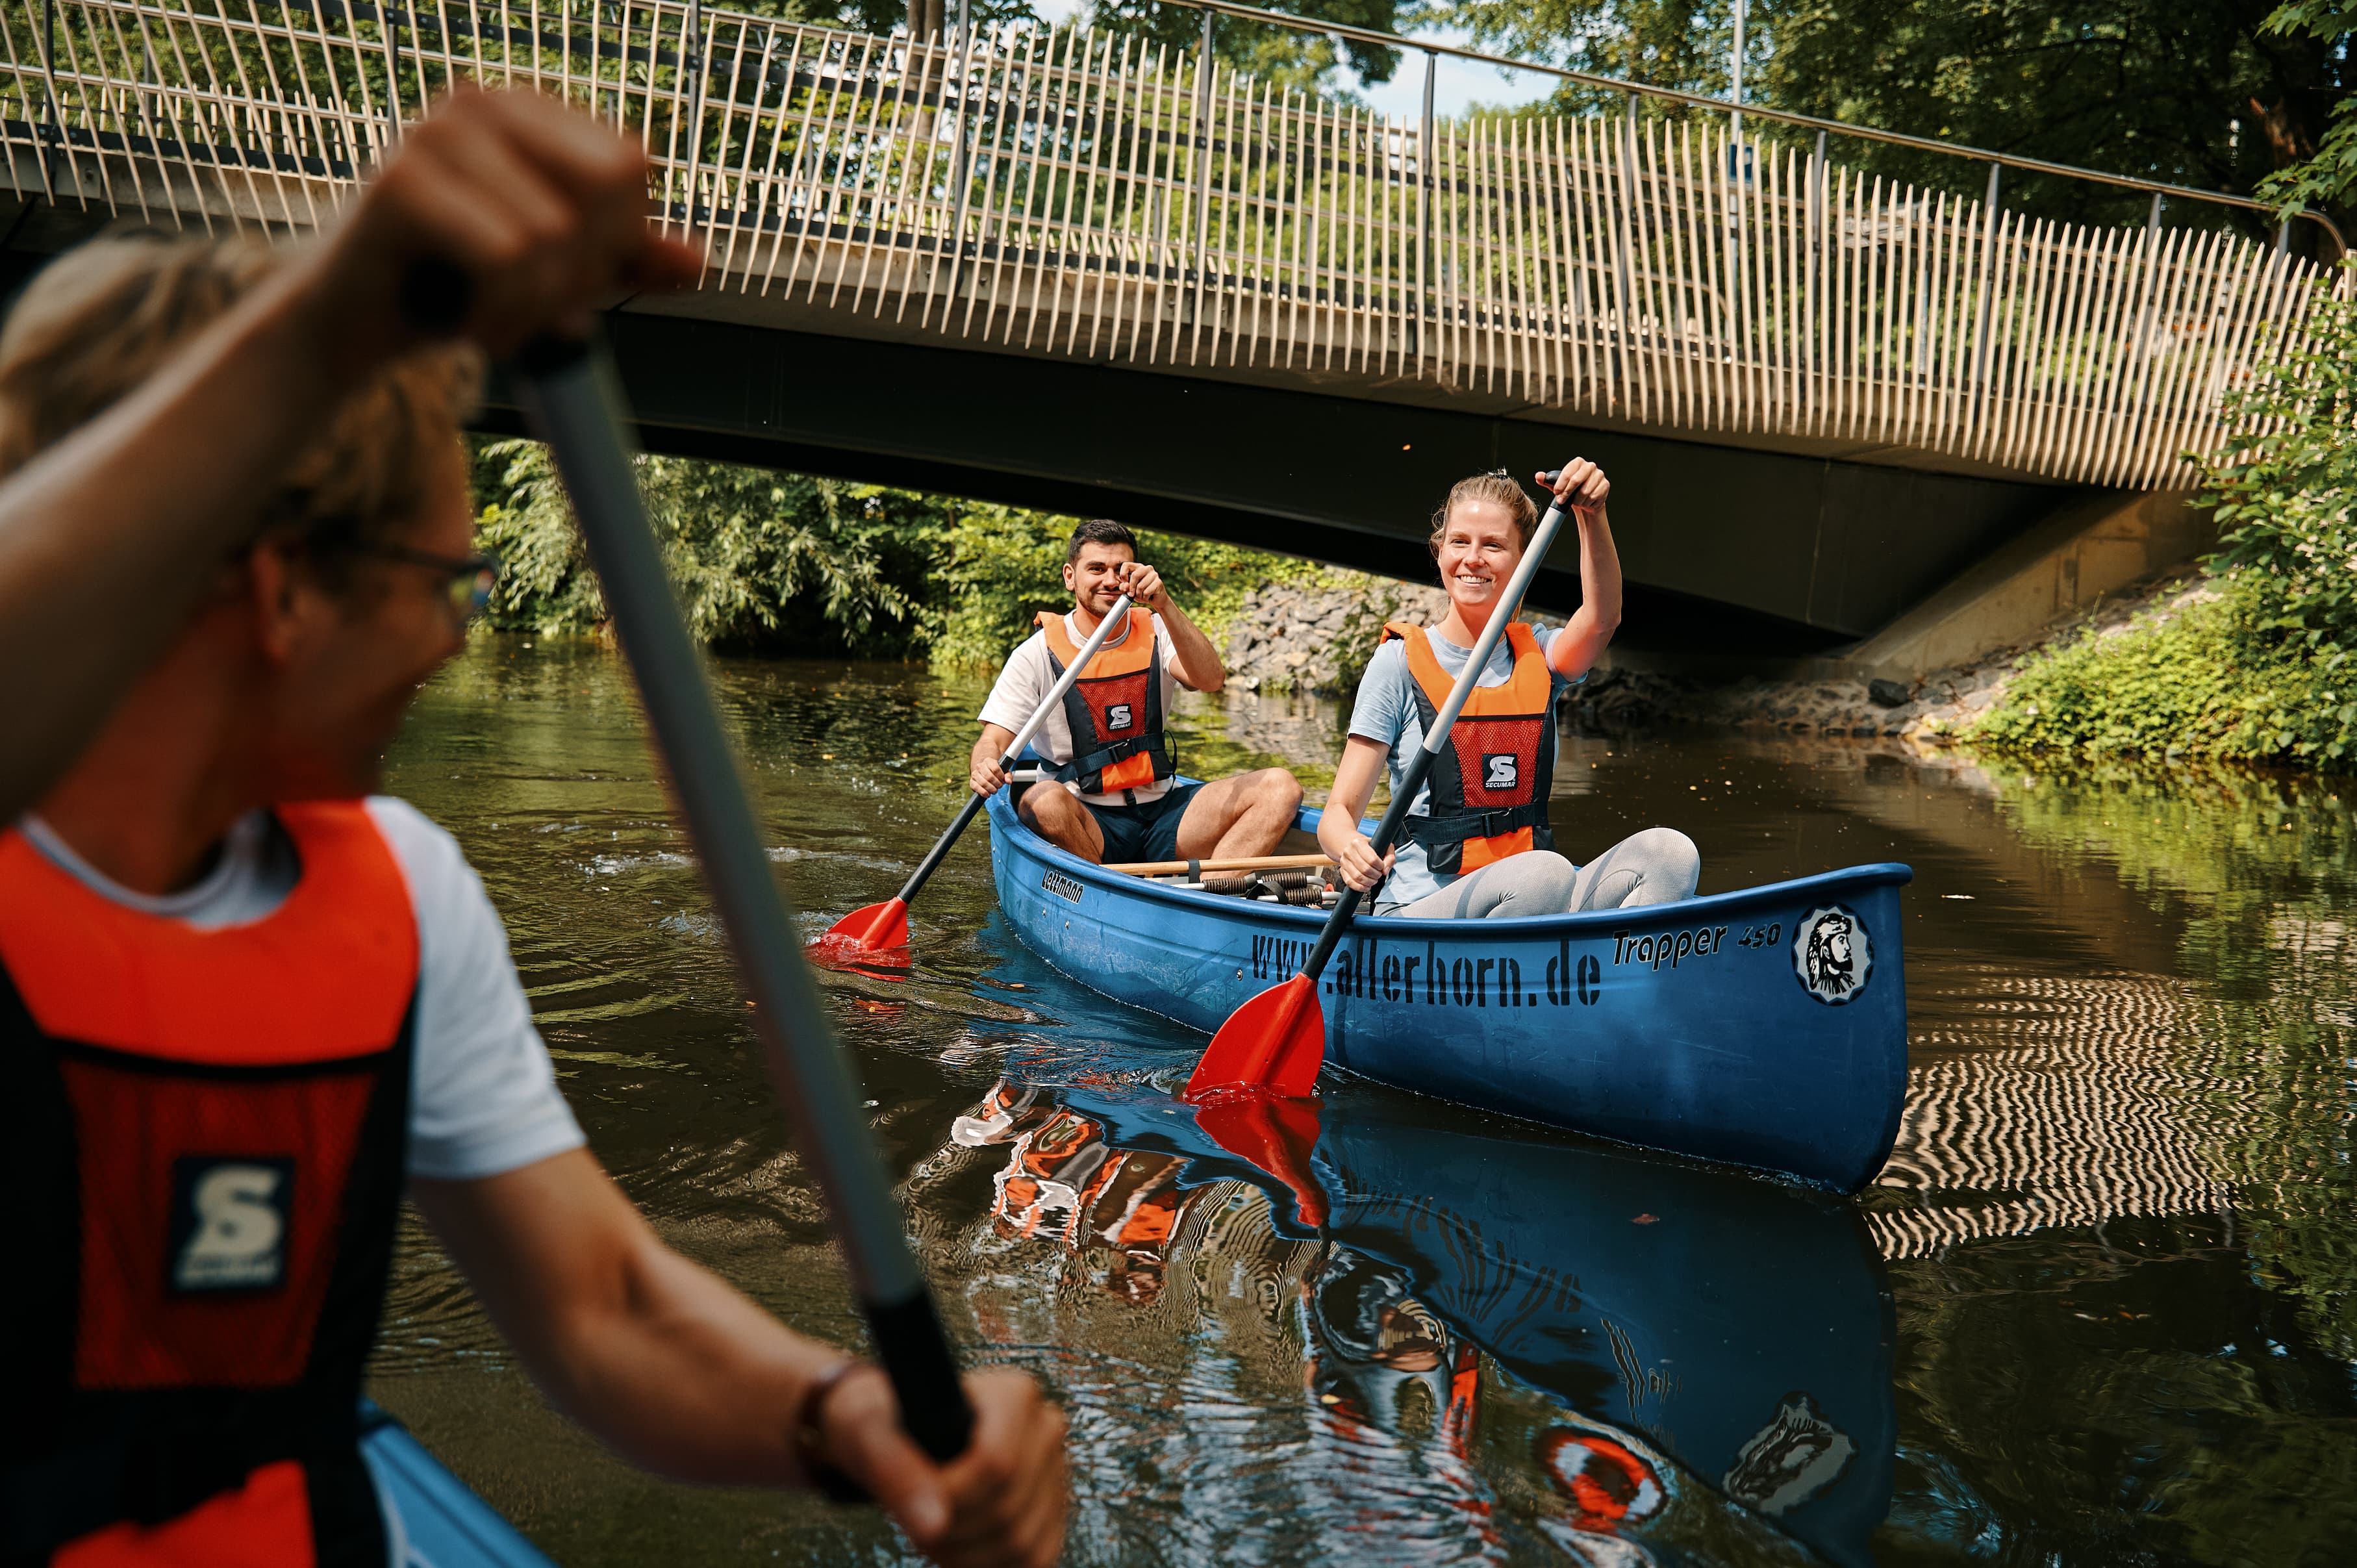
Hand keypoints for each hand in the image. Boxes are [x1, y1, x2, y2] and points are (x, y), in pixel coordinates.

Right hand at [295, 87, 704, 376]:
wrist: (351, 329)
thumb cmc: (453, 292)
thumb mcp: (554, 275)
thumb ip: (623, 263)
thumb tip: (694, 263)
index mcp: (523, 112)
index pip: (629, 167)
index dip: (617, 242)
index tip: (564, 279)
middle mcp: (481, 104)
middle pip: (608, 189)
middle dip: (584, 272)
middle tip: (531, 306)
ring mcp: (436, 134)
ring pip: (557, 235)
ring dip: (536, 306)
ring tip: (491, 320)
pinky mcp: (402, 183)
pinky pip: (508, 259)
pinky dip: (500, 314)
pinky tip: (465, 326)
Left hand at [818, 1365, 1068, 1567]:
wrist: (899, 1439)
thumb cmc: (884, 1426)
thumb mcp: (871, 1435)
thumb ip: (896, 1472)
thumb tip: (932, 1527)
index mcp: (1014, 1395)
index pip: (995, 1463)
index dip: (949, 1496)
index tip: (913, 1500)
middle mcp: (1045, 1429)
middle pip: (1006, 1509)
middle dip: (951, 1531)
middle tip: (914, 1525)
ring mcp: (1054, 1473)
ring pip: (1022, 1543)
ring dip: (967, 1557)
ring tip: (932, 1534)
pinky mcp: (1052, 1511)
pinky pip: (1035, 1559)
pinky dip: (991, 1566)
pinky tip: (960, 1549)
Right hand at [971, 755, 1009, 795]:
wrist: (986, 772)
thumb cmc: (996, 772)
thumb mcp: (1004, 771)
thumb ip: (1008, 775)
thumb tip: (1008, 781)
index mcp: (988, 761)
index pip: (995, 769)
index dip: (1001, 776)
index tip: (1003, 780)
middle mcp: (980, 766)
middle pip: (989, 777)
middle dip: (997, 784)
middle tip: (1000, 786)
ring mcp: (975, 774)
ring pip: (983, 783)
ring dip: (991, 789)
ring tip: (995, 790)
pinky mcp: (972, 782)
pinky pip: (976, 787)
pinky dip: (983, 792)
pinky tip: (988, 794)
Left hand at [1113, 560, 1168, 613]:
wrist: (1156, 599)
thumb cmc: (1142, 592)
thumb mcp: (1130, 590)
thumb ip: (1124, 587)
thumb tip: (1126, 586)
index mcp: (1138, 567)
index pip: (1126, 565)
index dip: (1123, 574)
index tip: (1125, 583)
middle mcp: (1147, 568)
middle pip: (1134, 575)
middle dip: (1131, 588)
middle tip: (1131, 595)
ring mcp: (1154, 575)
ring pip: (1140, 586)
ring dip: (1139, 595)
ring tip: (1142, 596)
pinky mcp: (1158, 583)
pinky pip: (1146, 592)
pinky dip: (1145, 598)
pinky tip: (1148, 597)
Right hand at [1333, 832, 1393, 894]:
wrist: (1355, 847)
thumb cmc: (1371, 847)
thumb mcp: (1384, 847)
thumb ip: (1390, 858)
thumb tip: (1385, 871)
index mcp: (1359, 843)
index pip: (1372, 859)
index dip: (1380, 866)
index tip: (1381, 867)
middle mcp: (1349, 851)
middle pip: (1365, 869)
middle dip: (1375, 875)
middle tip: (1379, 874)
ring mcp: (1344, 862)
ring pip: (1357, 877)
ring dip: (1369, 882)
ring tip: (1373, 880)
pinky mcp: (1342, 871)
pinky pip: (1350, 883)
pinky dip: (1360, 887)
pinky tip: (1366, 886)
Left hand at [1541, 459, 1609, 520]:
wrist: (1585, 502)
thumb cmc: (1571, 492)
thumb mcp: (1558, 486)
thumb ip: (1547, 481)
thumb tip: (1538, 476)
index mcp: (1578, 462)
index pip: (1568, 472)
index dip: (1560, 484)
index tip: (1556, 493)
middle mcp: (1590, 466)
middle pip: (1577, 480)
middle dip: (1567, 493)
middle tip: (1562, 501)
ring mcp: (1599, 475)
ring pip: (1585, 492)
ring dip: (1578, 501)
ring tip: (1576, 502)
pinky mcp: (1605, 485)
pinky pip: (1593, 497)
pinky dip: (1587, 503)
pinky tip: (1586, 502)